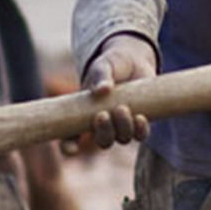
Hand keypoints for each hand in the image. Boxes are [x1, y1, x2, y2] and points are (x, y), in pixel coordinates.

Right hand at [81, 33, 155, 148]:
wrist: (134, 60)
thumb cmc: (111, 65)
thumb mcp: (102, 66)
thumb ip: (101, 75)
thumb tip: (103, 89)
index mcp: (84, 116)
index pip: (72, 138)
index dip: (69, 147)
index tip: (72, 148)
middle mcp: (104, 126)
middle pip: (103, 141)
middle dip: (103, 132)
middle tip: (102, 115)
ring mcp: (123, 126)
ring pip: (122, 139)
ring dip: (122, 128)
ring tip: (122, 108)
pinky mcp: (140, 123)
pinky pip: (141, 135)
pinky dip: (140, 130)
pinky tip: (140, 118)